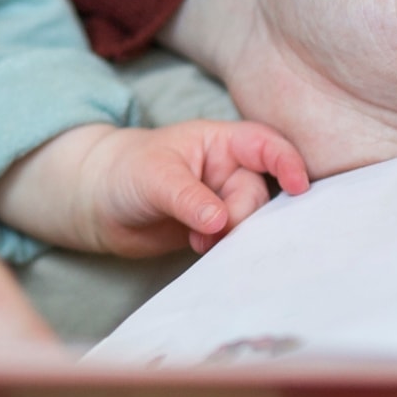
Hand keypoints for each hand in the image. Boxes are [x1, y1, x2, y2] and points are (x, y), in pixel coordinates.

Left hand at [0, 119, 308, 256]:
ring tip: (201, 244)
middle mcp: (227, 170)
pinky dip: (228, 251)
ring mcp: (222, 201)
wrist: (98, 204)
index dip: (287, 162)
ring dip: (233, 237)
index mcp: (218, 141)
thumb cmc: (125, 171)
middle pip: (258, 193)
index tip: (298, 187)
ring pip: (249, 222)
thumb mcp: (154, 176)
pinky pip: (235, 241)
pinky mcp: (215, 230)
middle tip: (215, 232)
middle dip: (243, 215)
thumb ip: (188, 197)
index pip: (264, 144)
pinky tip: (206, 254)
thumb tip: (220, 222)